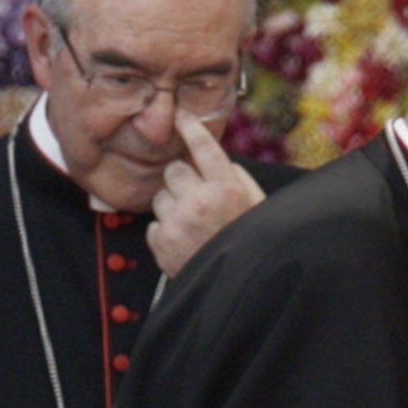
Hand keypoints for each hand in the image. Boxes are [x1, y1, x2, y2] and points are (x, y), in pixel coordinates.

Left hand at [149, 115, 264, 275]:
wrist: (236, 290)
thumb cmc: (248, 243)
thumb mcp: (254, 205)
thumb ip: (234, 178)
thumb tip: (214, 159)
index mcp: (226, 188)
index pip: (204, 147)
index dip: (191, 127)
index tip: (181, 117)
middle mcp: (200, 201)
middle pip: (174, 170)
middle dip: (182, 180)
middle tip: (196, 198)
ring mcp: (178, 222)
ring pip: (160, 196)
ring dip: (172, 206)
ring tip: (191, 226)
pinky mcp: (161, 242)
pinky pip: (154, 223)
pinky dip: (165, 231)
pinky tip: (184, 243)